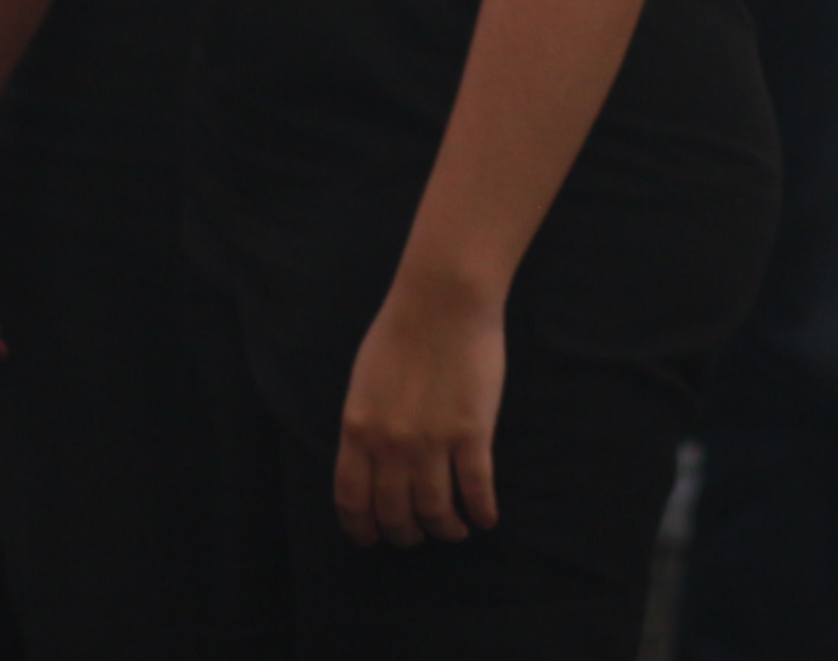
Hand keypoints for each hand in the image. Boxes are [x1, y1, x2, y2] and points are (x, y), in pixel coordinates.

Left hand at [335, 268, 506, 543]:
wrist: (443, 298)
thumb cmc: (402, 331)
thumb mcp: (364, 382)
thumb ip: (365, 425)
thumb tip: (371, 463)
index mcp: (357, 429)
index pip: (352, 499)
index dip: (362, 528)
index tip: (372, 539)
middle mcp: (390, 445)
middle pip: (394, 512)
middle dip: (405, 534)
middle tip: (416, 536)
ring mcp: (432, 441)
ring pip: (436, 509)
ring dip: (445, 529)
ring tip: (453, 531)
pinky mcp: (472, 432)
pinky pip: (476, 488)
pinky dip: (480, 511)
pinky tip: (485, 519)